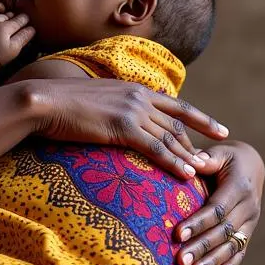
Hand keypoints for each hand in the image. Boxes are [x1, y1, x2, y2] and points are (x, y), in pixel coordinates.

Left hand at [0, 12, 35, 69]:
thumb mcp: (14, 49)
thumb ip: (24, 37)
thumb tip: (32, 29)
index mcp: (5, 26)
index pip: (20, 19)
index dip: (26, 20)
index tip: (30, 23)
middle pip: (10, 15)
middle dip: (16, 19)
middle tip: (21, 25)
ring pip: (1, 15)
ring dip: (6, 19)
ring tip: (10, 27)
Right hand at [26, 77, 228, 180]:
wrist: (44, 101)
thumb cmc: (61, 106)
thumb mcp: (96, 102)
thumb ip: (114, 109)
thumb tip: (117, 121)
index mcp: (134, 89)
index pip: (176, 105)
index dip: (201, 119)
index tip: (220, 129)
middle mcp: (138, 96)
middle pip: (177, 124)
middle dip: (197, 144)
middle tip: (213, 162)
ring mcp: (132, 110)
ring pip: (170, 137)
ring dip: (189, 156)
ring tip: (205, 173)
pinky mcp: (123, 126)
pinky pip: (156, 147)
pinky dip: (174, 162)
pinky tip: (186, 175)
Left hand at [173, 141, 264, 264]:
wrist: (252, 164)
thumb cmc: (227, 157)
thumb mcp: (219, 153)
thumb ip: (206, 159)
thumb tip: (191, 161)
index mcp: (240, 187)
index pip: (216, 209)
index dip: (197, 223)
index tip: (177, 235)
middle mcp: (249, 207)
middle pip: (222, 232)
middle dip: (201, 248)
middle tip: (180, 262)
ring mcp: (251, 222)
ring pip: (231, 245)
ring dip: (213, 262)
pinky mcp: (248, 231)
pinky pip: (240, 251)